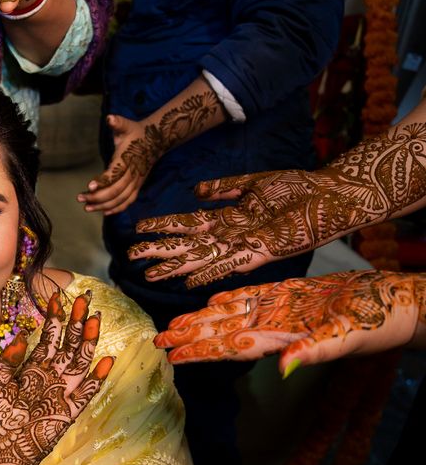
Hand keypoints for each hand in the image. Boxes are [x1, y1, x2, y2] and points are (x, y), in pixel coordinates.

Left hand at [0, 292, 112, 464]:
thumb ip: (8, 362)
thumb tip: (22, 335)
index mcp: (31, 371)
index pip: (48, 338)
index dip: (54, 317)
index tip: (59, 296)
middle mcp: (49, 379)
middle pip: (68, 345)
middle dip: (76, 321)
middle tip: (85, 298)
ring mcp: (60, 395)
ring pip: (79, 363)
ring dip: (88, 341)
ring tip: (95, 318)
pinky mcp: (67, 414)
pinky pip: (85, 394)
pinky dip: (97, 378)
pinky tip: (106, 360)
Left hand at [78, 114, 159, 214]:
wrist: (156, 140)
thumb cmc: (136, 132)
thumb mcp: (126, 125)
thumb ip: (117, 123)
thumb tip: (110, 118)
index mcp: (127, 158)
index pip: (115, 173)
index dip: (103, 181)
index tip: (89, 186)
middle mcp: (133, 173)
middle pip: (116, 190)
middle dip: (98, 197)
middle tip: (80, 198)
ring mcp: (137, 181)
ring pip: (121, 199)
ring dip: (104, 205)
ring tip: (87, 207)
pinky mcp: (138, 186)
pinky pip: (128, 201)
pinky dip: (117, 208)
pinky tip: (104, 212)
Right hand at [129, 168, 376, 287]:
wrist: (332, 195)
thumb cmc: (298, 188)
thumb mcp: (255, 183)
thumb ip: (225, 188)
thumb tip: (196, 193)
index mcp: (229, 217)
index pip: (189, 223)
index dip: (164, 226)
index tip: (138, 229)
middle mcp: (232, 234)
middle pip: (188, 243)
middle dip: (160, 251)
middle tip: (131, 257)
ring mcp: (245, 245)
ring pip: (202, 256)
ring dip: (176, 266)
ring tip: (150, 274)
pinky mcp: (263, 252)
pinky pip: (231, 265)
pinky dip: (210, 273)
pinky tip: (190, 281)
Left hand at [155, 271, 420, 375]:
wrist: (394, 302)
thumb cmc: (375, 323)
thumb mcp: (345, 337)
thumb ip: (313, 351)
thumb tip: (285, 366)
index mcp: (281, 338)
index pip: (230, 347)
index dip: (201, 352)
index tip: (173, 357)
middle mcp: (274, 325)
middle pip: (222, 332)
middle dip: (189, 337)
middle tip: (157, 341)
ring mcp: (280, 309)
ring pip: (230, 314)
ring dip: (201, 320)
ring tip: (173, 324)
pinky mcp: (290, 293)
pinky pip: (253, 296)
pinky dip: (229, 297)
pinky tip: (210, 301)